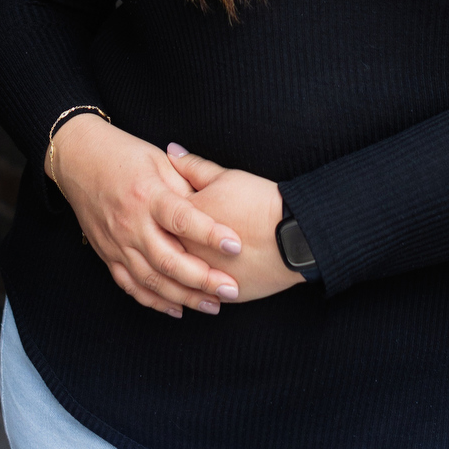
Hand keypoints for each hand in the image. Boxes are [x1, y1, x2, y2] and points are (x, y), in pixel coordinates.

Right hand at [46, 114, 243, 319]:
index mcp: (147, 195)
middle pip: (169, 260)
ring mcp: (116, 242)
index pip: (182, 219)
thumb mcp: (158, 160)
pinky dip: (154, 301)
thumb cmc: (124, 154)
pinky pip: (131, 285)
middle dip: (203, 280)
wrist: (78, 158)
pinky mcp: (107, 254)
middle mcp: (131, 223)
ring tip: (213, 305)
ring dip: (184, 297)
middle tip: (231, 290)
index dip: (210, 234)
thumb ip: (185, 186)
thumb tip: (214, 211)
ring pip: (152, 280)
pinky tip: (177, 309)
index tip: (236, 245)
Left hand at [166, 146, 305, 302]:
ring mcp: (205, 276)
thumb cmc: (259, 201)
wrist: (292, 234)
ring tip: (176, 269)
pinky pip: (203, 297)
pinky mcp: (225, 295)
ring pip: (179, 281)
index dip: (157, 212)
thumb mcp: (225, 176)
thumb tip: (171, 151)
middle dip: (158, 247)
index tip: (158, 209)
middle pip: (163, 250)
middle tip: (155, 242)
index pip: (158, 215)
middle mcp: (188, 250)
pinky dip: (195, 293)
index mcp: (183, 218)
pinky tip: (193, 289)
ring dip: (173, 277)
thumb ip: (192, 166)